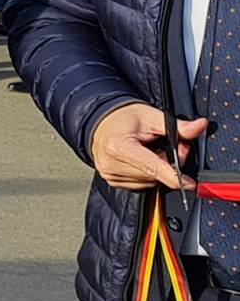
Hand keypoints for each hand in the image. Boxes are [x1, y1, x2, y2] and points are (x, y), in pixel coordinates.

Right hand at [91, 104, 208, 191]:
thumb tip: (199, 127)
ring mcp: (110, 175)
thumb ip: (177, 126)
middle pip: (153, 175)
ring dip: (157, 170)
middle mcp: (111, 164)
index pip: (152, 167)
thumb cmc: (123, 118)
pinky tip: (142, 160)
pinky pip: (140, 184)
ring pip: (149, 181)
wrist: (101, 122)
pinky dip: (147, 174)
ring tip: (152, 152)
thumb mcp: (151, 116)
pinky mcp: (112, 181)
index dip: (174, 176)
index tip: (189, 183)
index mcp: (118, 147)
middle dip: (167, 164)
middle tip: (167, 148)